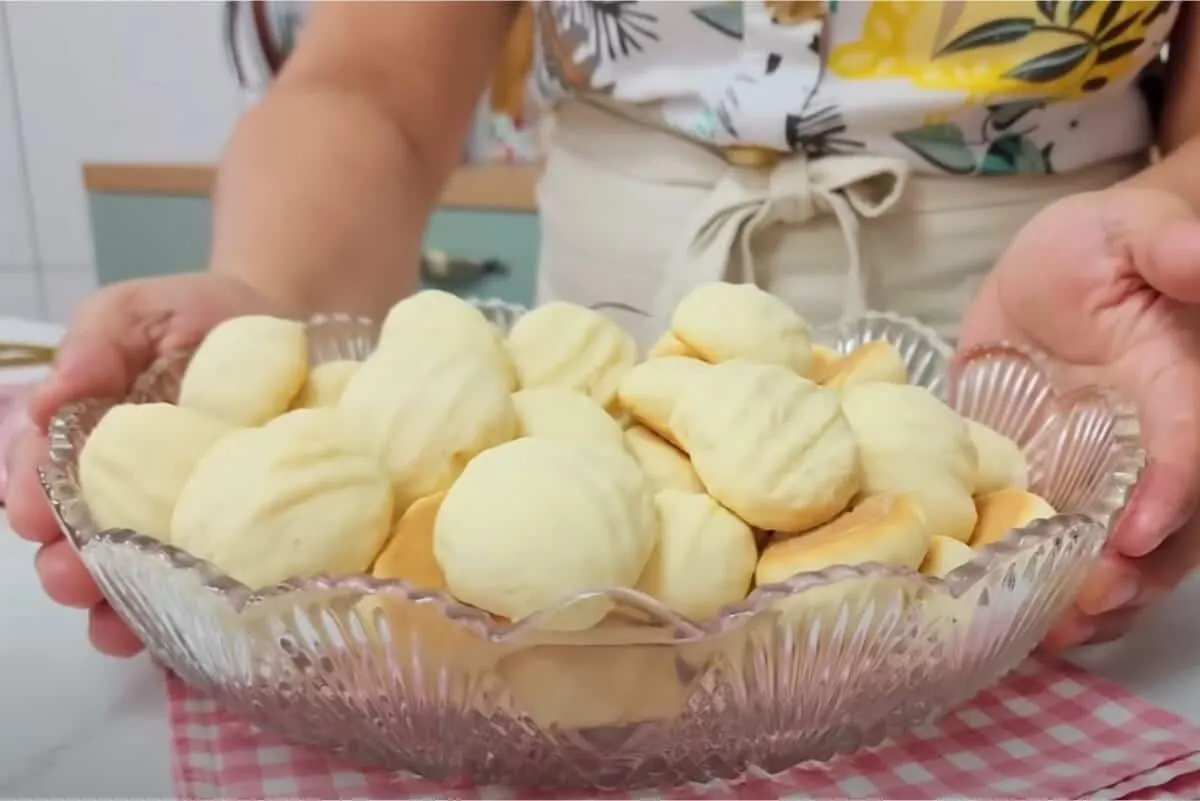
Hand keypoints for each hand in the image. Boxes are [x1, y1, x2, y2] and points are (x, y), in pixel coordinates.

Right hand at [5, 272, 281, 656]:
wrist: (290, 334)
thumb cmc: (202, 319)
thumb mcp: (139, 311)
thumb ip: (95, 342)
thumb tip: (46, 401)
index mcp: (81, 443)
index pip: (36, 477)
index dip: (30, 498)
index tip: (35, 512)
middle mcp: (115, 496)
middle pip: (73, 546)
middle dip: (65, 569)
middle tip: (73, 578)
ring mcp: (171, 530)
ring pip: (128, 586)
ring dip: (115, 612)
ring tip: (117, 627)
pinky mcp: (228, 551)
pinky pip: (199, 603)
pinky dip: (185, 633)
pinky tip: (184, 649)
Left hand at [960, 186, 1199, 649]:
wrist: (1057, 267)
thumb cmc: (1104, 247)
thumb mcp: (1133, 234)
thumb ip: (1173, 250)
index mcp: (1179, 390)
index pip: (1187, 452)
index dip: (1170, 495)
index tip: (1136, 532)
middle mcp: (1150, 446)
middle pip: (1168, 528)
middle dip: (1133, 574)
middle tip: (1087, 604)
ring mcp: (1102, 473)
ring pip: (1122, 554)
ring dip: (1096, 599)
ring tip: (1053, 636)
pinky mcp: (1050, 482)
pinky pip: (1064, 545)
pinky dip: (1051, 587)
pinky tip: (1023, 623)